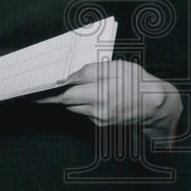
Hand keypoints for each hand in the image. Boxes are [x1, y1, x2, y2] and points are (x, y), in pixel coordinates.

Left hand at [35, 60, 182, 139]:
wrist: (158, 106)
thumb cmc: (139, 82)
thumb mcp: (117, 67)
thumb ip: (90, 71)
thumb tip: (69, 77)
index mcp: (101, 95)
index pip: (65, 95)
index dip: (48, 93)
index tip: (32, 92)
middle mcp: (98, 111)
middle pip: (67, 103)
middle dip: (55, 95)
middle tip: (41, 88)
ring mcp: (100, 119)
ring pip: (75, 107)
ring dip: (70, 98)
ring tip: (67, 87)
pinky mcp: (102, 124)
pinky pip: (84, 112)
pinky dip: (81, 103)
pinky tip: (88, 94)